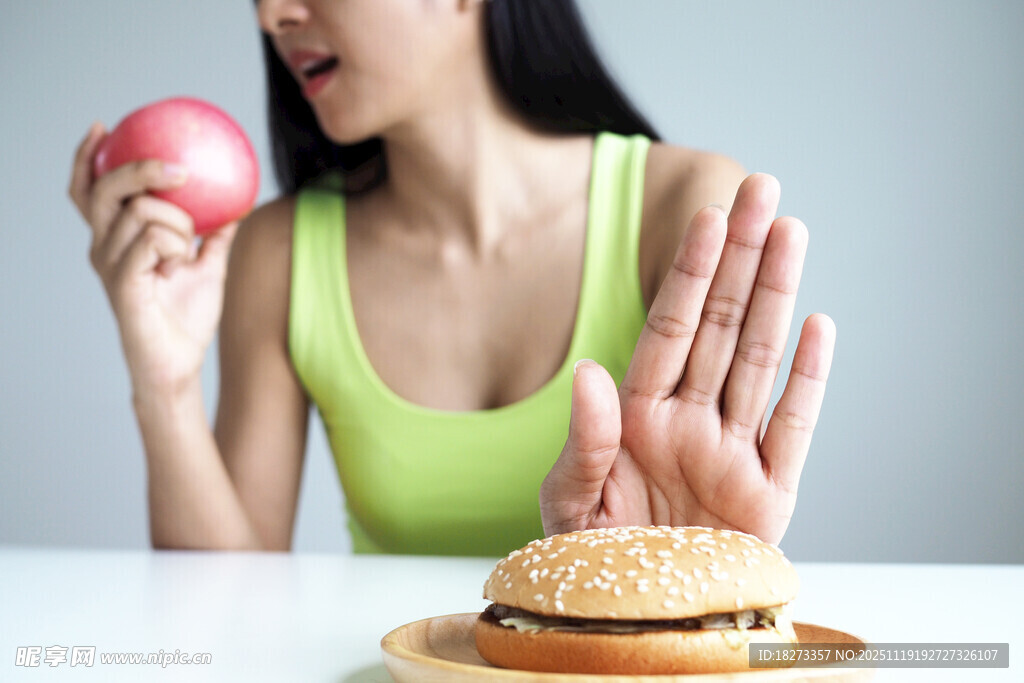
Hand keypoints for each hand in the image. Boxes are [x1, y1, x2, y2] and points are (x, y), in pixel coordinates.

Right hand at [68, 123, 238, 392]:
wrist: (179, 363)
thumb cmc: (186, 318)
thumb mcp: (208, 268)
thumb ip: (216, 237)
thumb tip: (238, 208)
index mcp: (115, 240)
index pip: (87, 190)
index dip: (87, 157)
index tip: (104, 127)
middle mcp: (104, 247)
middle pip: (106, 189)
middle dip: (142, 170)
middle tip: (179, 171)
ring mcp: (109, 265)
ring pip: (141, 212)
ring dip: (178, 224)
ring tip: (187, 249)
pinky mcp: (122, 283)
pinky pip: (151, 240)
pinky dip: (175, 245)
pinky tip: (181, 261)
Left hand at [540, 174, 835, 543]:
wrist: (638, 621)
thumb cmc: (596, 563)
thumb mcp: (570, 504)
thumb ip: (583, 441)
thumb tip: (589, 372)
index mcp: (637, 417)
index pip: (668, 330)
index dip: (687, 274)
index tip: (706, 218)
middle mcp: (689, 422)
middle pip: (719, 327)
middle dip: (739, 259)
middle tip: (761, 189)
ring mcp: (732, 453)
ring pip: (758, 360)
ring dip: (775, 297)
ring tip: (791, 232)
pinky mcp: (769, 496)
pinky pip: (793, 429)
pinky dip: (808, 380)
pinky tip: (818, 326)